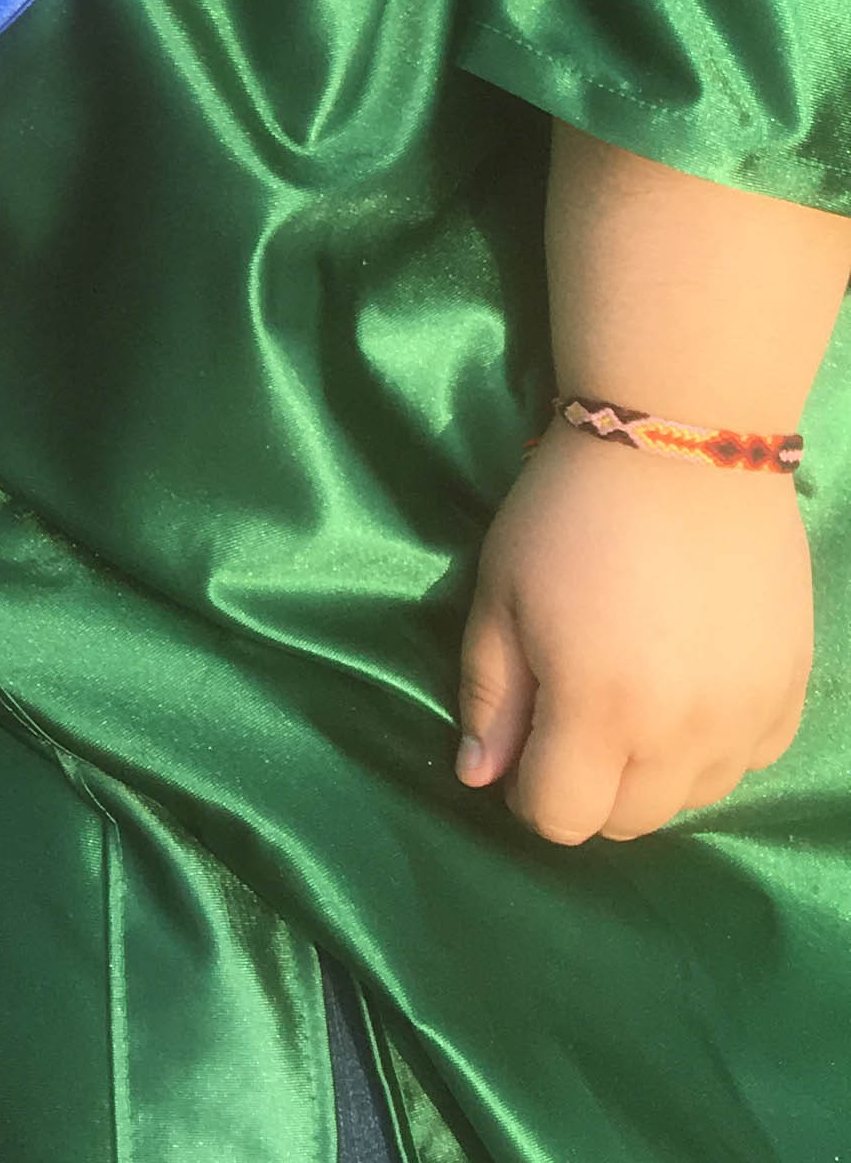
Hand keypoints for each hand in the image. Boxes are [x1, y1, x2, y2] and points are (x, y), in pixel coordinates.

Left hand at [456, 423, 810, 843]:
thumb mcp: (500, 594)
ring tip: (626, 696)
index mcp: (599, 709)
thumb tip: (479, 776)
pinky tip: (686, 686)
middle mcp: (682, 734)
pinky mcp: (790, 693)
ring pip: (691, 799)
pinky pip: (746, 761)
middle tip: (567, 717)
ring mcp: (746, 718)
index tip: (521, 745)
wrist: (679, 448)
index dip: (527, 793)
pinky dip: (711, 746)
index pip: (561, 818)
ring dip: (650, 773)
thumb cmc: (567, 515)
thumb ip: (491, 694)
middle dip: (586, 788)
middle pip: (628, 821)